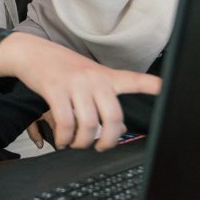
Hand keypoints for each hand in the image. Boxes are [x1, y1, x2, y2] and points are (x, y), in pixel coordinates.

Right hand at [0, 32, 160, 150]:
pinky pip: (65, 122)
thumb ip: (104, 100)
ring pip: (88, 124)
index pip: (134, 80)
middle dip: (108, 141)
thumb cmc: (63, 70)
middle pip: (113, 117)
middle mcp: (94, 79)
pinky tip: (62, 139)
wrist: (33, 53)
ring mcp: (75, 83)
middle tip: (100, 146)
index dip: (151, 85)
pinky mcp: (55, 89)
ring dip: (81, 142)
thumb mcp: (89, 77)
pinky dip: (64, 138)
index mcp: (106, 76)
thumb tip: (115, 132)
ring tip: (75, 143)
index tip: (166, 88)